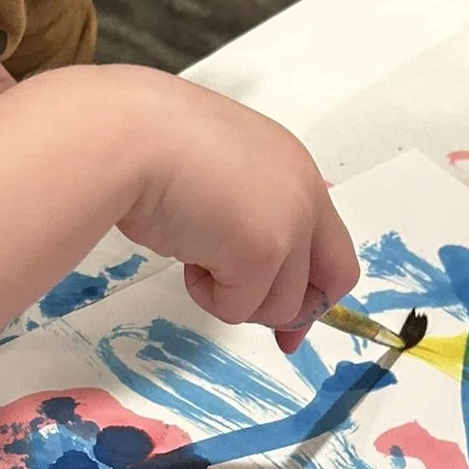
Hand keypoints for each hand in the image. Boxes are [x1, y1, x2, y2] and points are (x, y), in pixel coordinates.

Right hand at [109, 69, 357, 351]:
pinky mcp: (261, 255)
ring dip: (235, 296)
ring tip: (199, 255)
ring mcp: (289, 226)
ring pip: (281, 306)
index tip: (292, 325)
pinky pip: (239, 309)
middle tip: (271, 330)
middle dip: (299, 313)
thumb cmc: (156, 146)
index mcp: (296, 171)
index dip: (316, 290)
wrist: (133, 138)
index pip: (333, 245)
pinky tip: (188, 255)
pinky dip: (207, 296)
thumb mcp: (221, 177)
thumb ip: (250, 215)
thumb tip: (255, 278)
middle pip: (335, 281)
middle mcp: (304, 197)